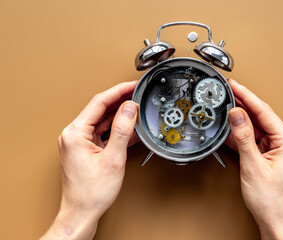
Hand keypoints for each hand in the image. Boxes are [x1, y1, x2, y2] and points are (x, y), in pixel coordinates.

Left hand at [41, 81, 138, 239]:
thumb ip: (122, 130)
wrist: (82, 212)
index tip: (132, 85)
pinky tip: (131, 129)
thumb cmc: (91, 192)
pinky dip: (117, 130)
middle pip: (100, 110)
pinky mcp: (85, 149)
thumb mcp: (112, 159)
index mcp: (75, 133)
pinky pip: (103, 133)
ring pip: (103, 121)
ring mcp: (79, 142)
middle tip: (138, 95)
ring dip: (120, 116)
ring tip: (138, 111)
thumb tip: (129, 109)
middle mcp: (74, 135)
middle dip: (121, 102)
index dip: (118, 91)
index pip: (99, 102)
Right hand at [226, 79, 282, 239]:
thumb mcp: (253, 165)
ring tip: (223, 110)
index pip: (264, 111)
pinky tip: (228, 130)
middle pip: (259, 117)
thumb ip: (243, 136)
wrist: (275, 220)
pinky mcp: (267, 156)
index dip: (247, 96)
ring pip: (254, 127)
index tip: (235, 85)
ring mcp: (275, 149)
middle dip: (241, 105)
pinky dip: (239, 135)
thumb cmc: (272, 200)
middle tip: (226, 94)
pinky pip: (251, 139)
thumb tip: (236, 114)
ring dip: (238, 121)